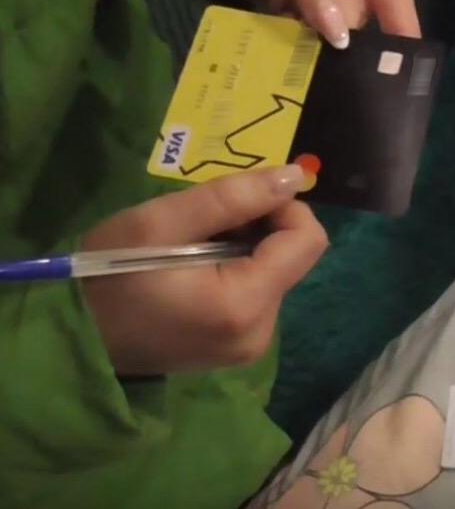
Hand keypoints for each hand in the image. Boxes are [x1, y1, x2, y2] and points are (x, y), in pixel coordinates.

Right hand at [80, 166, 328, 374]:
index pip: (308, 239)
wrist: (76, 339)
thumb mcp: (161, 223)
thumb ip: (232, 197)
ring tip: (190, 250)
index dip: (283, 207)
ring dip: (246, 248)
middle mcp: (262, 331)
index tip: (240, 199)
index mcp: (247, 304)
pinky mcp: (240, 347)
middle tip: (203, 225)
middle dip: (258, 228)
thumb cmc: (109, 276)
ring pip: (276, 272)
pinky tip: (194, 271)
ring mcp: (252, 345)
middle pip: (293, 256)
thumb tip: (294, 176)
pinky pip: (259, 294)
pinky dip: (237, 272)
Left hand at [214, 0, 420, 46]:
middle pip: (362, 21)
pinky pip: (309, 35)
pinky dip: (295, 44)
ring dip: (315, 47)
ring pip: (336, 34)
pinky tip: (282, 57)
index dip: (400, 35)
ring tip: (297, 63)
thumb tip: (340, 38)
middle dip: (341, 41)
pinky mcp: (309, 7)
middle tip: (319, 61)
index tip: (401, 77)